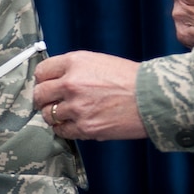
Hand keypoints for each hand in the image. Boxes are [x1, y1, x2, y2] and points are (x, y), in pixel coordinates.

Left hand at [31, 52, 145, 139]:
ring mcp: (76, 107)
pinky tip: (74, 124)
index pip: (42, 71)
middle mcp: (72, 83)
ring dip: (54, 116)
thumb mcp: (99, 62)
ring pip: (48, 115)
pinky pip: (62, 131)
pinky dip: (64, 129)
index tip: (46, 85)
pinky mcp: (85, 127)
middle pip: (40, 94)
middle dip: (43, 99)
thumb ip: (75, 69)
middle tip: (49, 102)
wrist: (153, 98)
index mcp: (75, 62)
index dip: (43, 80)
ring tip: (66, 115)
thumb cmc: (131, 79)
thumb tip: (56, 80)